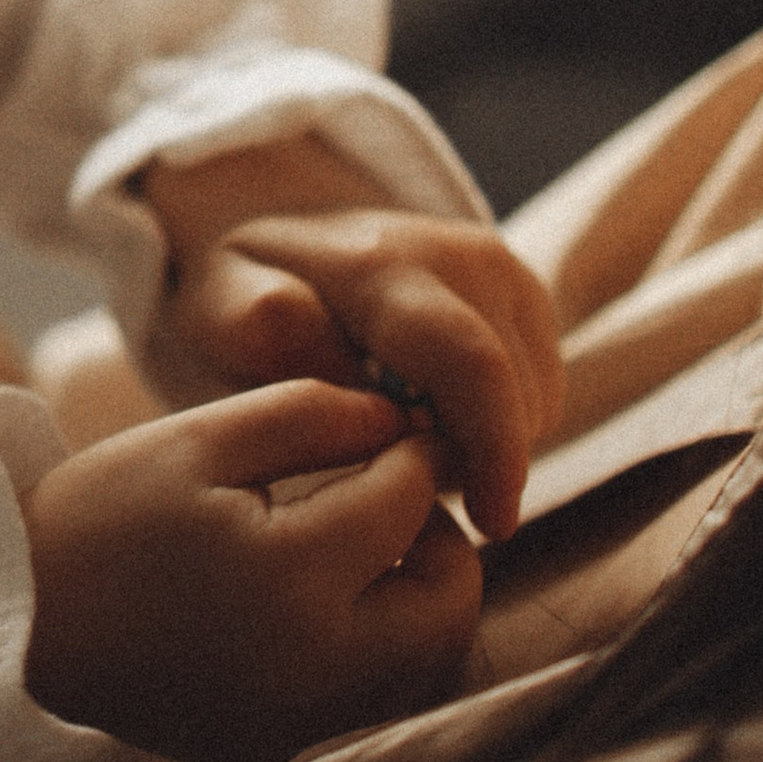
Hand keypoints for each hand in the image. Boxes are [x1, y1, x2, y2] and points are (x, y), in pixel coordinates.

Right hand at [21, 378, 479, 761]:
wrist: (12, 625)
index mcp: (291, 579)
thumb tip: (401, 419)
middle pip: (451, 605)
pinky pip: (370, 695)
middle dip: (443, 538)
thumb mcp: (197, 440)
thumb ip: (311, 414)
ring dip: (419, 597)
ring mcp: (300, 720)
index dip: (412, 451)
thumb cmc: (99, 518)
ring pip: (425, 662)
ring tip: (362, 542)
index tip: (395, 424)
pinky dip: (374, 643)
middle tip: (392, 494)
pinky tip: (320, 594)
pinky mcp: (279, 745)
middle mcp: (314, 669)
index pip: (406, 503)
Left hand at [144, 141, 562, 539]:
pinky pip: (542, 388)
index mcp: (383, 265)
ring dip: (488, 442)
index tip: (491, 525)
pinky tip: (434, 417)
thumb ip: (249, 321)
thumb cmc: (250, 297)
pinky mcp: (526, 291)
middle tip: (410, 484)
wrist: (291, 235)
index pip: (470, 363)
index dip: (494, 451)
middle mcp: (460, 255)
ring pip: (536, 398)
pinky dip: (500, 422)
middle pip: (516, 393)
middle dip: (483, 459)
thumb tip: (292, 319)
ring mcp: (501, 268)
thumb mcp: (220, 307)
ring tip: (406, 439)